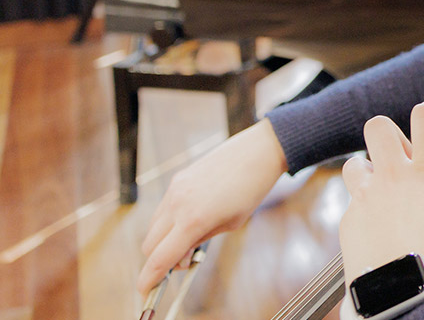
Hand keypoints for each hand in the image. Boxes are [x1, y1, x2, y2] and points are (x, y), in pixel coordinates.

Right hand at [138, 120, 289, 294]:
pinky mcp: (175, 181)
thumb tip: (179, 255)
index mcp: (193, 221)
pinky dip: (168, 222)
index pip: (160, 258)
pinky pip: (162, 210)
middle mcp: (177, 206)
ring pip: (153, 227)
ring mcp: (173, 191)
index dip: (149, 279)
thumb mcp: (231, 224)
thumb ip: (201, 241)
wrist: (256, 153)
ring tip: (191, 237)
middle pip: (149, 246)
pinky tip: (192, 218)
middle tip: (184, 261)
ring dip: (163, 240)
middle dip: (158, 260)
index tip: (145, 291)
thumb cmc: (250, 191)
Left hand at [339, 99, 423, 280]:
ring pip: (356, 161)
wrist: (402, 291)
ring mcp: (366, 194)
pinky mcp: (348, 217)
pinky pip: (352, 200)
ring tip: (385, 187)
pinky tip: (380, 224)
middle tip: (406, 156)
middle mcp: (393, 176)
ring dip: (369, 168)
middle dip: (391, 135)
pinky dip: (364, 206)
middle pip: (379, 127)